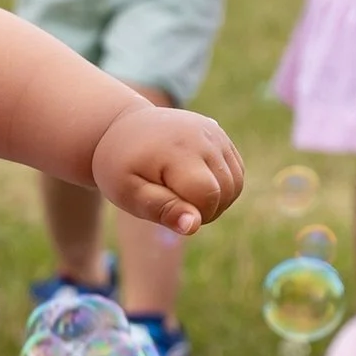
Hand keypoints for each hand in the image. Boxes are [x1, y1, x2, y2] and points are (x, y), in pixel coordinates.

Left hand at [90, 99, 243, 235]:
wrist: (120, 129)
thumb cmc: (120, 166)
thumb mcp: (128, 192)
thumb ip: (161, 209)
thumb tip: (193, 225)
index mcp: (178, 150)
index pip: (207, 196)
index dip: (193, 214)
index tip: (167, 210)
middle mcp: (204, 136)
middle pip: (226, 191)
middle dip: (205, 210)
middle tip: (173, 206)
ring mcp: (215, 133)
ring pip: (235, 183)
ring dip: (216, 201)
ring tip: (182, 197)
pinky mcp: (220, 134)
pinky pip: (235, 171)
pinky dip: (221, 186)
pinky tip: (193, 184)